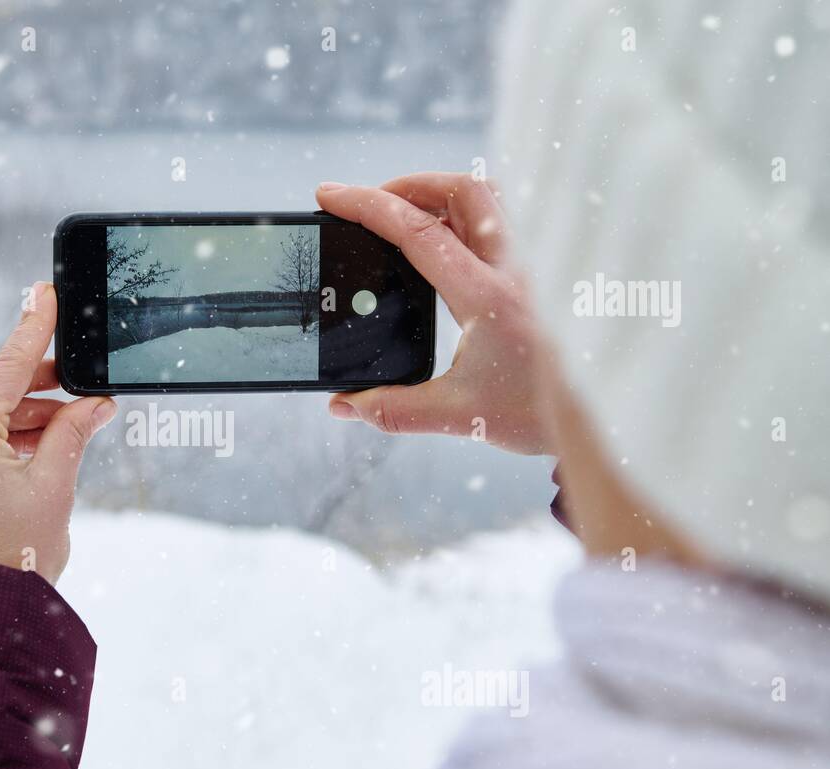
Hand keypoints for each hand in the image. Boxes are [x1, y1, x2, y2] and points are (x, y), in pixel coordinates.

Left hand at [0, 282, 115, 583]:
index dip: (32, 332)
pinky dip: (1, 433)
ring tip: (70, 425)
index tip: (47, 295)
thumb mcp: (53, 489)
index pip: (3, 368)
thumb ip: (72, 435)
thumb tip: (95, 403)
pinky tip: (41, 445)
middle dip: (30, 378)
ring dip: (20, 409)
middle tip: (77, 383)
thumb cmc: (13, 561)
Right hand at [315, 173, 547, 454]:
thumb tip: (342, 406)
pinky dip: (466, 216)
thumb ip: (393, 410)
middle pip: (460, 189)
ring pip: (487, 197)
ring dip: (441, 195)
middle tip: (370, 205)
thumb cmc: (538, 415)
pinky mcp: (541, 272)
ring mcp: (533, 265)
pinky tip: (449, 244)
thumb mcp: (457, 416)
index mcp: (488, 296)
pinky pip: (503, 220)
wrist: (601, 420)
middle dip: (406, 185)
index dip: (367, 206)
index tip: (330, 196)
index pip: (418, 231)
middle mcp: (515, 268)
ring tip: (407, 218)